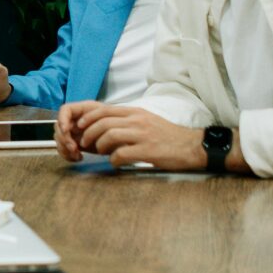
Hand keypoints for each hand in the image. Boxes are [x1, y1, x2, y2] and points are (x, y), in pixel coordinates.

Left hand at [56, 100, 204, 168]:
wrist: (192, 146)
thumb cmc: (167, 136)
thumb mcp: (146, 121)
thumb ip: (127, 121)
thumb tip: (103, 128)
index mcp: (136, 112)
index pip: (104, 109)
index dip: (88, 118)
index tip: (80, 126)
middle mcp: (138, 120)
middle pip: (103, 122)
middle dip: (89, 133)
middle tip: (85, 143)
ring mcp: (143, 135)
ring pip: (110, 135)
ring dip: (99, 146)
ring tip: (100, 153)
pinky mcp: (148, 151)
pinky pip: (122, 154)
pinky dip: (114, 160)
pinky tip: (117, 162)